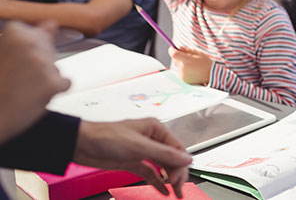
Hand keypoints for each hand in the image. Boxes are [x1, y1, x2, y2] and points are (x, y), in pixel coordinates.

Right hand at [0, 21, 70, 143]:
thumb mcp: (3, 54)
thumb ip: (29, 37)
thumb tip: (52, 24)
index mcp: (15, 34)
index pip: (38, 34)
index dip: (27, 50)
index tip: (14, 63)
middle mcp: (30, 45)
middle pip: (49, 51)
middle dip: (37, 64)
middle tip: (17, 79)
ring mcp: (42, 64)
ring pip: (55, 68)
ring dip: (44, 79)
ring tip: (22, 89)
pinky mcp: (52, 84)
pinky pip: (65, 83)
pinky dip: (54, 91)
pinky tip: (34, 96)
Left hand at [74, 119, 191, 197]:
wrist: (81, 144)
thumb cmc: (106, 137)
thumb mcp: (140, 146)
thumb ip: (165, 154)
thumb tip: (187, 159)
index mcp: (156, 129)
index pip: (177, 149)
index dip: (181, 165)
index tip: (179, 180)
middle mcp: (152, 139)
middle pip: (172, 159)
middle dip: (177, 174)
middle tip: (178, 190)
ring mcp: (142, 151)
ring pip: (163, 166)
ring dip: (170, 179)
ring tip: (175, 192)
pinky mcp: (133, 161)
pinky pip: (151, 172)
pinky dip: (158, 181)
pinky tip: (163, 190)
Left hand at [168, 46, 212, 84]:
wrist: (210, 74)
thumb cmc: (205, 62)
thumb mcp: (198, 53)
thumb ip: (187, 50)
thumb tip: (178, 48)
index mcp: (187, 60)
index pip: (173, 54)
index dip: (172, 50)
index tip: (173, 47)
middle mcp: (183, 68)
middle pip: (175, 59)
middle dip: (179, 56)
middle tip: (187, 57)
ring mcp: (182, 74)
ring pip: (178, 65)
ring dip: (182, 63)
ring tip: (192, 65)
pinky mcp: (183, 79)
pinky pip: (180, 71)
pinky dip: (184, 70)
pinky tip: (192, 70)